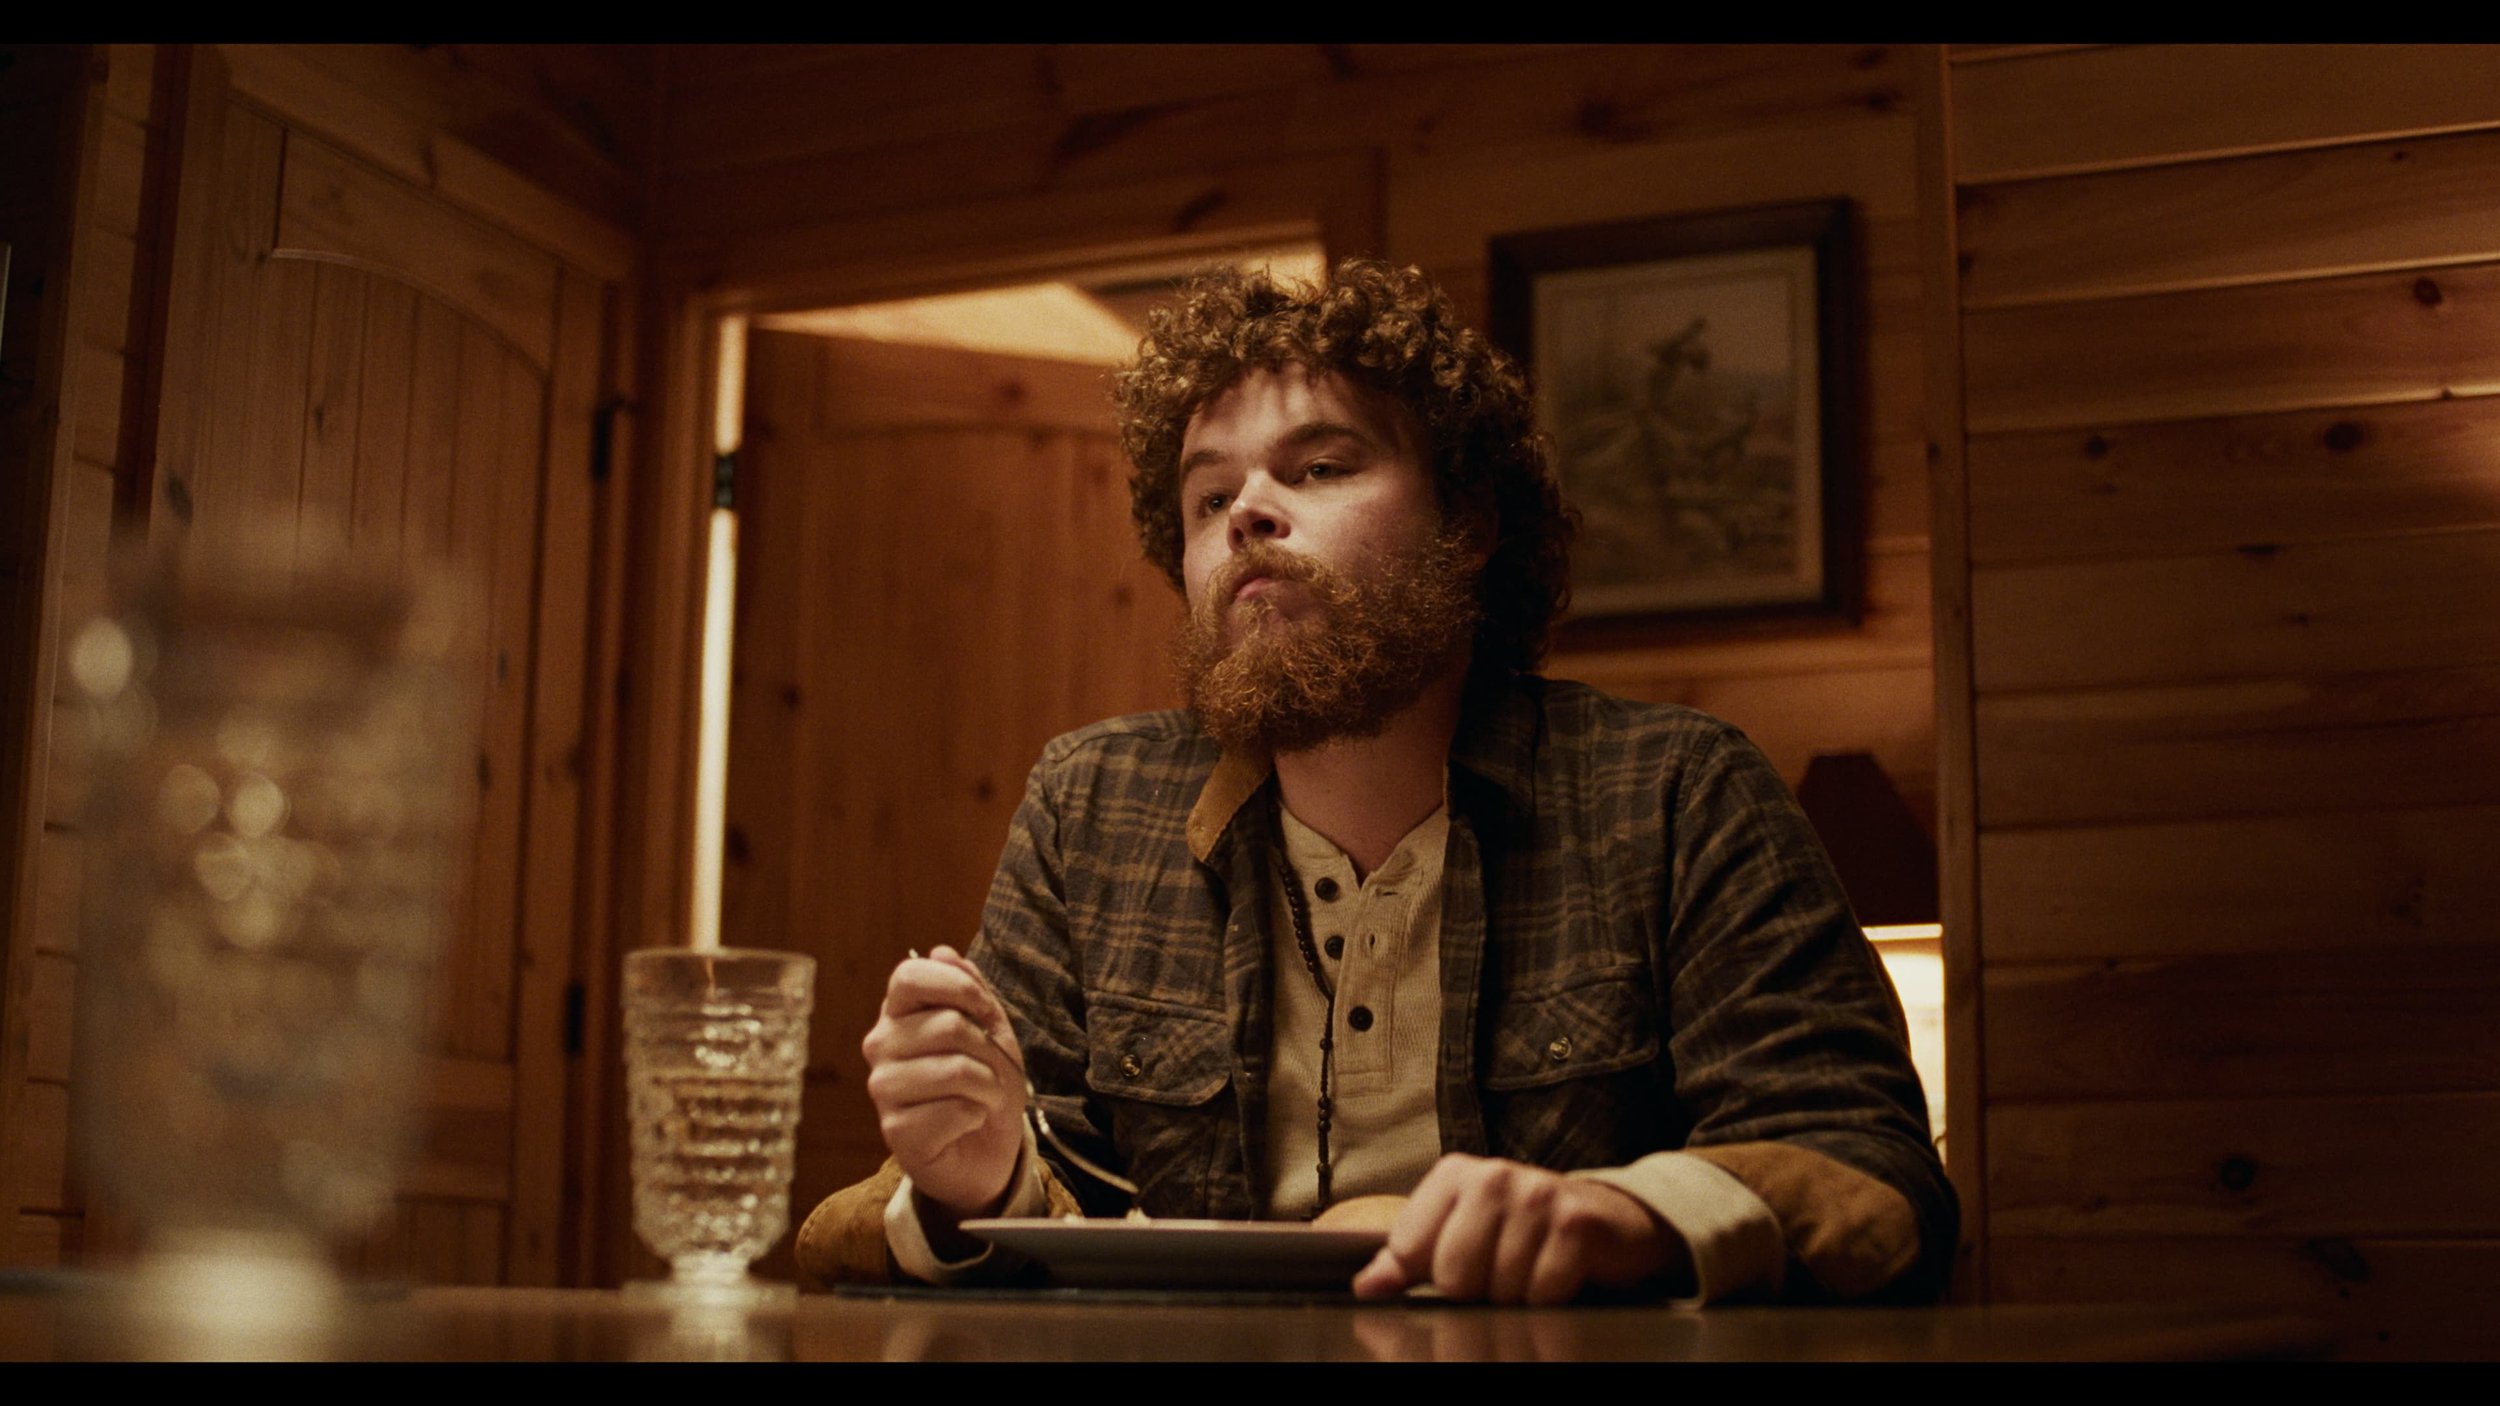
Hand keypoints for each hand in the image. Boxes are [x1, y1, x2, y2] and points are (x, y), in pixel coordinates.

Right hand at [859, 945, 1027, 1219]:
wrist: (988, 1149)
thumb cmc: (984, 1083)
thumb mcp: (989, 1028)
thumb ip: (970, 989)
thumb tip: (942, 951)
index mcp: (899, 1013)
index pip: (909, 975)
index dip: (958, 987)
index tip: (984, 1012)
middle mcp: (881, 1046)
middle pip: (947, 1025)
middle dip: (987, 1049)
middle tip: (989, 1070)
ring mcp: (883, 1089)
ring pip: (955, 1069)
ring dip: (988, 1086)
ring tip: (983, 1097)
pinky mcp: (895, 1131)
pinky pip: (954, 1110)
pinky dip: (976, 1116)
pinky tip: (967, 1122)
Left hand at [1350, 1153, 1689, 1304]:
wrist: (1607, 1219)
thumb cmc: (1523, 1229)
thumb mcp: (1459, 1233)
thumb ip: (1407, 1259)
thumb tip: (1366, 1287)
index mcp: (1454, 1175)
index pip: (1409, 1250)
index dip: (1431, 1275)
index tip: (1458, 1266)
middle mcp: (1493, 1176)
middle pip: (1453, 1276)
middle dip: (1476, 1290)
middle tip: (1500, 1271)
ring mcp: (1537, 1196)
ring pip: (1499, 1289)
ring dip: (1516, 1295)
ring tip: (1531, 1269)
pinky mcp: (1575, 1224)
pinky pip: (1542, 1292)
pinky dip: (1549, 1297)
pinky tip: (1557, 1273)